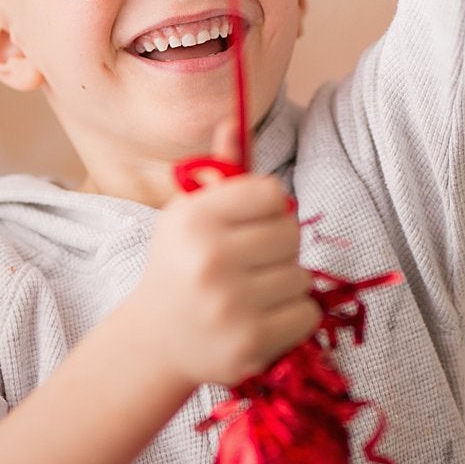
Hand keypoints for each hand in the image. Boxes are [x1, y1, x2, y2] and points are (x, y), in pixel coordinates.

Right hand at [131, 115, 321, 388]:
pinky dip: (293, 317)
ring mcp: (229, 306)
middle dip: (279, 246)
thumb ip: (220, 170)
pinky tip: (261, 318)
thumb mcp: (190, 213)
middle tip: (252, 262)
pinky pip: (306, 314)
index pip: (270, 192)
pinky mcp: (249, 345)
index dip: (267, 207)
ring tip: (252, 292)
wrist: (158, 339)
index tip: (248, 224)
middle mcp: (209, 259)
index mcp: (193, 219)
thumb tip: (234, 118)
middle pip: (290, 233)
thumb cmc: (181, 264)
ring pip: (301, 276)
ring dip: (286, 283)